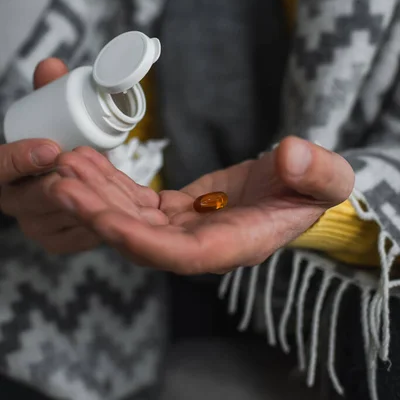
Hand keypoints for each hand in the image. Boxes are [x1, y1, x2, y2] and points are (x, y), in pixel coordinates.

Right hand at [0, 59, 100, 252]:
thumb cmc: (53, 144)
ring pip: (56, 219)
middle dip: (59, 184)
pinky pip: (76, 238)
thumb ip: (49, 92)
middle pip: (31, 199)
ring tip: (109, 185)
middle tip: (86, 169)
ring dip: (82, 203)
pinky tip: (117, 208)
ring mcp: (35, 225)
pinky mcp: (58, 241)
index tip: (51, 148)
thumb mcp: (49, 118)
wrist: (61, 178)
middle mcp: (13, 201)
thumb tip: (53, 65)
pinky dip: (96, 223)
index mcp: (1, 171)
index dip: (20, 159)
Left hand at [50, 137, 354, 272]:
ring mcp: (186, 228)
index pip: (182, 256)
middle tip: (62, 184)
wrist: (298, 189)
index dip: (142, 242)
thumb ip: (316, 172)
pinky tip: (89, 162)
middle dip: (101, 215)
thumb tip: (291, 156)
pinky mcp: (177, 210)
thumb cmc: (315, 189)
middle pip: (142, 239)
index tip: (104, 221)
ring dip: (97, 195)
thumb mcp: (327, 179)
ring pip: (132, 219)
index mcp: (237, 244)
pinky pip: (137, 201)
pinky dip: (112, 183)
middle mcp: (203, 244)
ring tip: (66, 166)